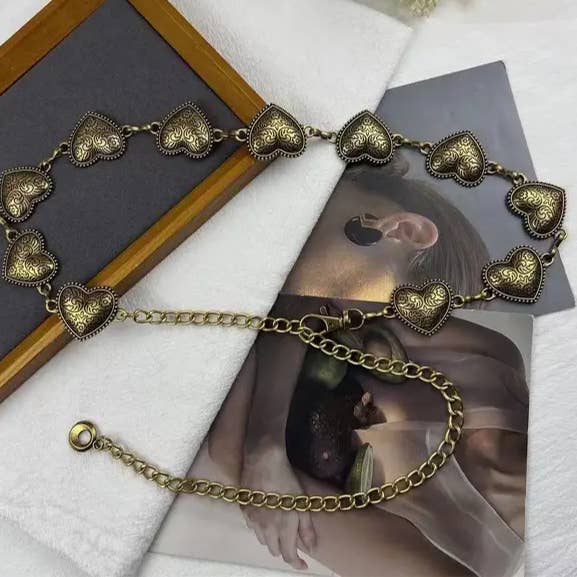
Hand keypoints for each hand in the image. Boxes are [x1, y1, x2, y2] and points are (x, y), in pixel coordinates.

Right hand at [241, 446, 316, 569]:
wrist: (263, 461)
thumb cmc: (287, 480)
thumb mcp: (302, 503)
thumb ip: (306, 527)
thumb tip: (311, 548)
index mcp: (283, 527)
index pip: (288, 555)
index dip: (296, 563)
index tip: (303, 565)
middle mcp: (265, 528)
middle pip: (273, 550)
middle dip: (283, 550)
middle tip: (291, 541)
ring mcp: (253, 520)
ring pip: (262, 540)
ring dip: (271, 539)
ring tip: (279, 528)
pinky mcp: (244, 510)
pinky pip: (252, 527)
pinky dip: (260, 528)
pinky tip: (266, 517)